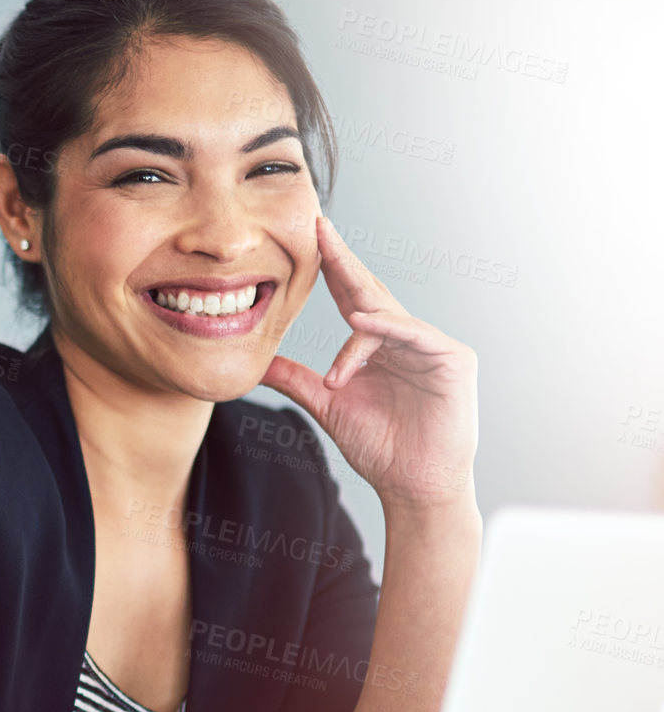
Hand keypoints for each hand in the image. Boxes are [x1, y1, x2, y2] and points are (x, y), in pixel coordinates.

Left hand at [260, 215, 479, 512]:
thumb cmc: (381, 447)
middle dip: (344, 261)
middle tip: (320, 228)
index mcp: (379, 345)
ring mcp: (432, 346)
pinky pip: (416, 335)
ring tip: (333, 288)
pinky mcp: (453, 360)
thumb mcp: (328, 404)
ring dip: (357, 309)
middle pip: (371, 292)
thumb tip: (258, 364)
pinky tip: (362, 323)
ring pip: (387, 316)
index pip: (352, 298)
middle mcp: (407, 338)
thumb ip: (297, 380)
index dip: (332, 268)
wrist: (413, 484)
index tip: (309, 237)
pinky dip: (387, 330)